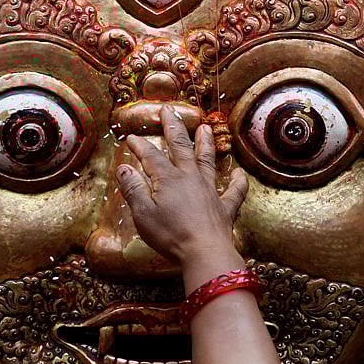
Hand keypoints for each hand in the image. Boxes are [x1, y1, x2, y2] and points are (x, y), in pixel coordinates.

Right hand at [115, 105, 248, 265]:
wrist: (205, 252)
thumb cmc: (171, 235)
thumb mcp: (143, 213)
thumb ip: (133, 188)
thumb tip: (123, 168)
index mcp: (168, 179)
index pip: (151, 156)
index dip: (140, 146)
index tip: (132, 137)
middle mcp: (190, 178)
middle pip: (181, 147)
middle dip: (173, 128)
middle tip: (169, 111)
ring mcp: (210, 191)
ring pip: (207, 160)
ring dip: (206, 143)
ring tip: (206, 128)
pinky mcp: (225, 207)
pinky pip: (234, 191)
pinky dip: (238, 181)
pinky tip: (240, 173)